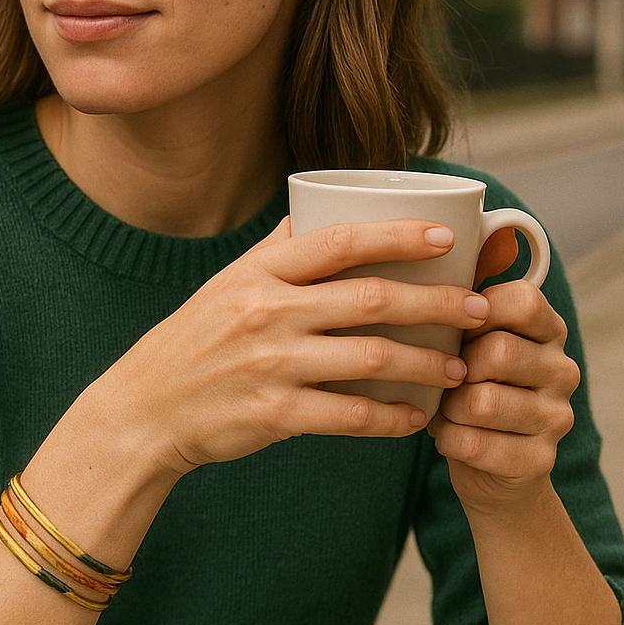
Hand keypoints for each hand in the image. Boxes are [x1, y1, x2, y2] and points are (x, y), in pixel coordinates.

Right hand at [99, 215, 491, 477]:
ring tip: (458, 368)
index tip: (448, 238)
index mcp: (260, 274)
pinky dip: (392, 419)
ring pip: (370, 359)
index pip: (338, 242)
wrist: (144, 409)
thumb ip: (278, 251)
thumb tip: (321, 205)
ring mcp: (270, 365)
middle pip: (369, 300)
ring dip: (425, 364)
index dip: (398, 236)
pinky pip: (350, 417)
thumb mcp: (227, 284)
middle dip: (435, 303)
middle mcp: (266, 313)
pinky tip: (418, 419)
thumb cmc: (194, 342)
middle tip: (479, 309)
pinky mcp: (273, 415)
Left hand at [428, 232, 579, 512]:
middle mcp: (562, 369)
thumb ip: (466, 295)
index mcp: (548, 330)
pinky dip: (446, 439)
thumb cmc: (468, 388)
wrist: (490, 468)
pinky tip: (447, 436)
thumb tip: (474, 231)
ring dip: (447, 407)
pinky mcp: (539, 460)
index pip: (522, 301)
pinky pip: (473, 443)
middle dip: (454, 368)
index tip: (455, 327)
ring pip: (482, 401)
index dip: (477, 311)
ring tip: (443, 407)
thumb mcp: (468, 339)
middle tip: (441, 377)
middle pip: (497, 351)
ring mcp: (556, 417)